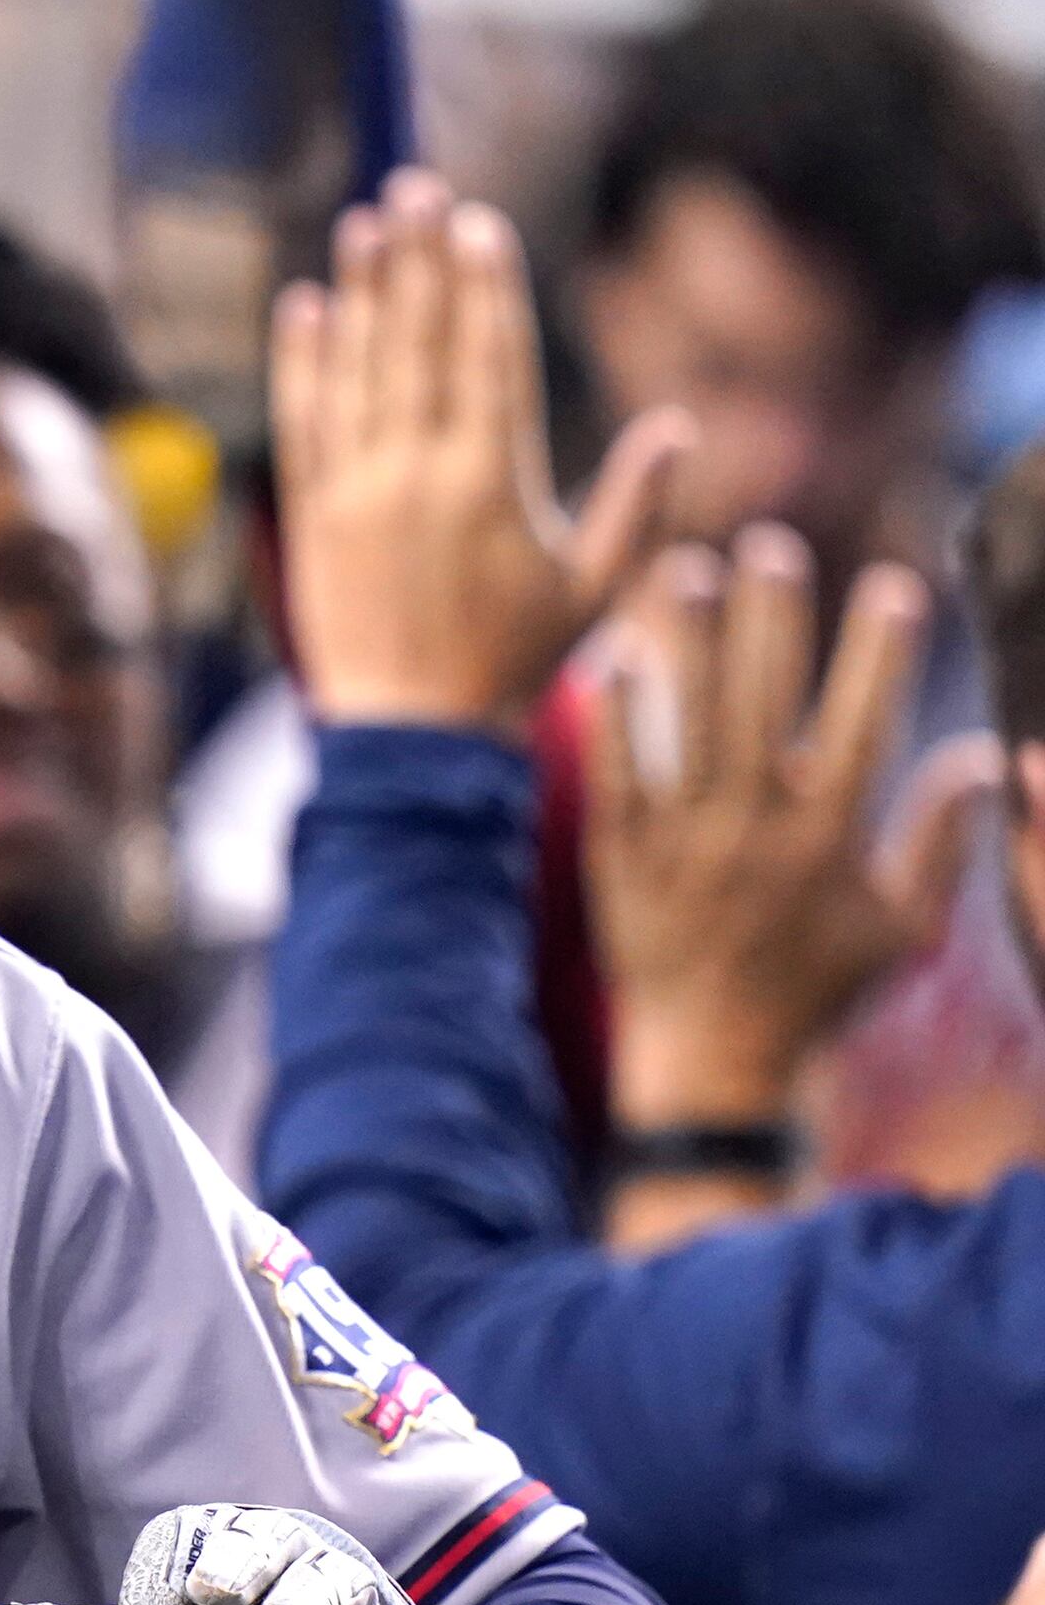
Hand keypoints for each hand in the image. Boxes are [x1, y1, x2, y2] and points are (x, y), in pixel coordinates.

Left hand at [273, 168, 693, 737]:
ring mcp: (353, 491)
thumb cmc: (514, 662)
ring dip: (358, 291)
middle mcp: (415, 474)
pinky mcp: (307, 514)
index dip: (482, 285)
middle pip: (416, 344)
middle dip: (416, 260)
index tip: (477, 223)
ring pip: (355, 370)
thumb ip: (640, 504)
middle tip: (413, 186)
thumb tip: (681, 423)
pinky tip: (302, 306)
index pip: (487, 359)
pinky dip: (301, 362)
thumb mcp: (597, 589)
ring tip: (362, 223)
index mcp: (491, 483)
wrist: (412, 735)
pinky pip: (301, 422)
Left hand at [590, 529, 982, 1134]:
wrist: (712, 1059)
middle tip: (772, 545)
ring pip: (689, 721)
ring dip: (692, 641)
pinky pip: (619, 769)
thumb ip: (942, 843)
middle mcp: (759, 829)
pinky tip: (615, 651)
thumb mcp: (902, 930)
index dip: (882, 652)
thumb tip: (990, 757)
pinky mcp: (620, 853)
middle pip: (768, 701)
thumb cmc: (817, 990)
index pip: (867, 724)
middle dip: (774, 618)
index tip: (895, 582)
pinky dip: (617, 713)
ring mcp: (685, 839)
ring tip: (690, 565)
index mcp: (832, 839)